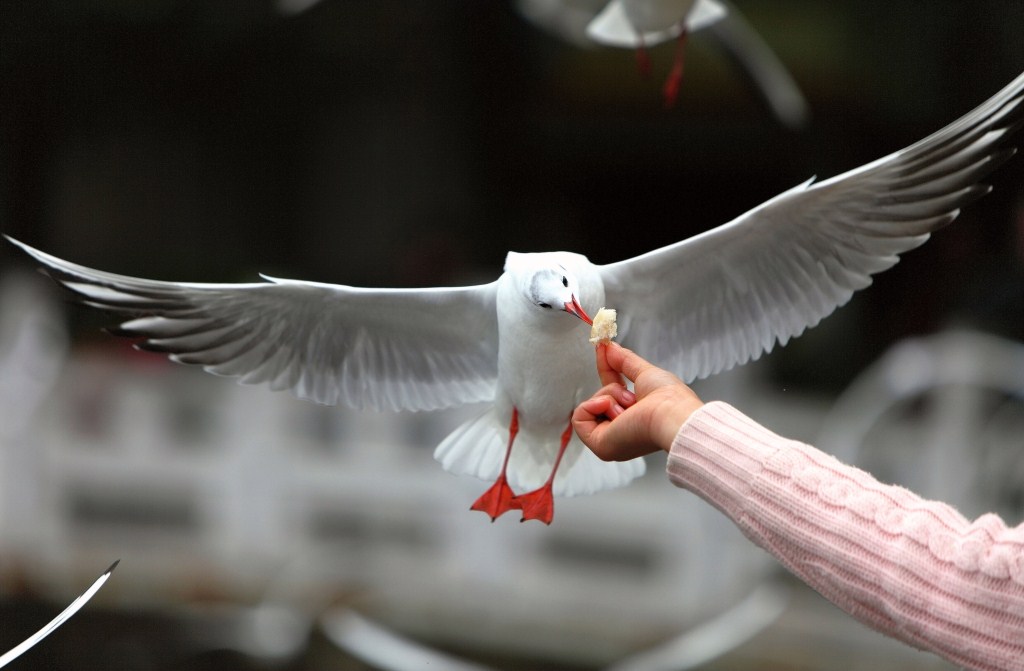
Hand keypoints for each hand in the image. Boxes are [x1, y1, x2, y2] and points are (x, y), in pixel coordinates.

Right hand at [572, 343, 703, 460]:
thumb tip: (608, 348)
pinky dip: (593, 406)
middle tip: (631, 396)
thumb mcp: (644, 372)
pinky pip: (579, 418)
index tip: (602, 348)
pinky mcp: (599, 445)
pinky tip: (612, 409)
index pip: (611, 392)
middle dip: (612, 388)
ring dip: (608, 397)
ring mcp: (609, 440)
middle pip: (599, 398)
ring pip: (590, 406)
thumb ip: (624, 360)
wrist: (670, 414)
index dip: (606, 369)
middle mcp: (621, 432)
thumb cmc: (669, 399)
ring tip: (628, 407)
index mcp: (634, 419)